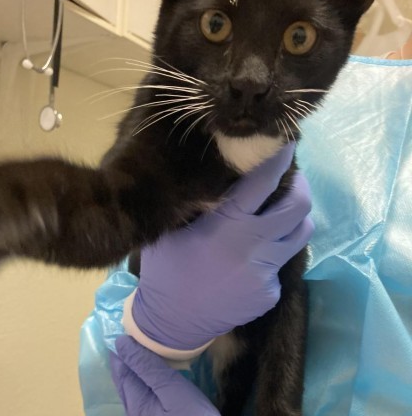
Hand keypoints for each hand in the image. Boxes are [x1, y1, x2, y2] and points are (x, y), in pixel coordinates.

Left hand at [110, 335, 219, 415]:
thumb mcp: (169, 388)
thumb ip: (145, 366)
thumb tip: (121, 342)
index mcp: (134, 403)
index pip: (121, 368)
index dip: (121, 347)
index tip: (127, 324)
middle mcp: (136, 409)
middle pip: (127, 376)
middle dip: (129, 353)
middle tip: (138, 327)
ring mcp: (148, 412)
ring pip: (137, 381)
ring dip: (140, 361)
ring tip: (148, 339)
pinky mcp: (160, 412)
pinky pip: (148, 388)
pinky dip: (150, 372)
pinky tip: (158, 362)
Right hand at [125, 143, 313, 351]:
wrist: (172, 323)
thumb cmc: (166, 271)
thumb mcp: (172, 231)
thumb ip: (197, 206)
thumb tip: (220, 181)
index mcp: (227, 226)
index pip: (263, 183)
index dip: (280, 159)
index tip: (289, 144)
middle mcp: (254, 247)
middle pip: (297, 208)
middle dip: (301, 187)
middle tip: (293, 180)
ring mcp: (266, 272)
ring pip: (300, 235)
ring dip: (296, 218)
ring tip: (282, 213)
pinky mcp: (270, 293)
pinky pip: (282, 264)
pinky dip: (273, 252)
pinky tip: (252, 257)